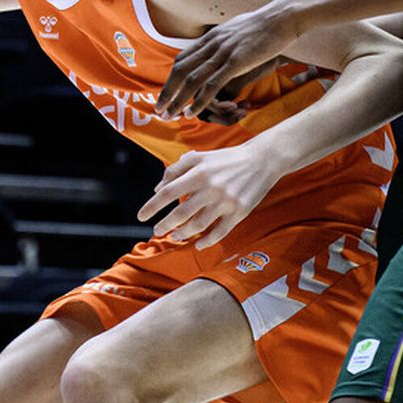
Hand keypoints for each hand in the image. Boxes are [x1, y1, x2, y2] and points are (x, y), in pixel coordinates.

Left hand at [136, 144, 283, 249]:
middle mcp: (210, 188)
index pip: (168, 193)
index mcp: (198, 173)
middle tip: (157, 231)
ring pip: (198, 225)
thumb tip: (157, 189)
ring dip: (183, 234)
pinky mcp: (239, 212)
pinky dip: (207, 241)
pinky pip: (219, 232)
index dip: (152, 207)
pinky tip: (198, 244)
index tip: (141, 217)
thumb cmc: (225, 159)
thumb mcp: (199, 158)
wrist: (261, 160)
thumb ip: (176, 170)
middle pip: (181, 213)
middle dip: (165, 225)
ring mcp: (226, 202)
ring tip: (175, 237)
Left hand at [158, 2, 301, 118]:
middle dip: (167, 91)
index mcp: (212, 37)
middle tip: (159, 108)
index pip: (183, 58)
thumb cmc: (266, 25)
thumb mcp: (239, 30)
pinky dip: (198, 101)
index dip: (172, 77)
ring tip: (169, 115)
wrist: (283, 17)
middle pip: (180, 70)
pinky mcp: (236, 62)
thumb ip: (226, 39)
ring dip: (177, 100)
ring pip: (191, 80)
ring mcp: (223, 53)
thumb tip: (222, 44)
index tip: (167, 92)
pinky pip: (211, 85)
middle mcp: (212, 44)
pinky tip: (190, 112)